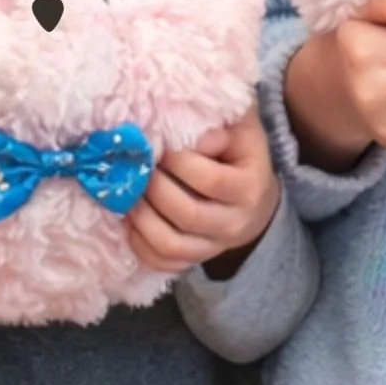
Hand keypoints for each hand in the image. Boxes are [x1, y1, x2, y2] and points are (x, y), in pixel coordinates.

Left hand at [129, 111, 280, 279]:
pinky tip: (132, 220)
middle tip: (138, 168)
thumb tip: (187, 133)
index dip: (179, 162)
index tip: (162, 146)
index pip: (210, 180)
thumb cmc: (242, 155)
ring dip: (141, 218)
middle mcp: (235, 223)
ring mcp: (214, 247)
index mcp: (250, 187)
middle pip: (187, 214)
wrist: (256, 200)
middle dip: (154, 188)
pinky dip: (140, 243)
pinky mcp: (195, 259)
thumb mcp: (242, 130)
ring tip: (128, 193)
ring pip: (171, 244)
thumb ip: (220, 122)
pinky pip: (163, 262)